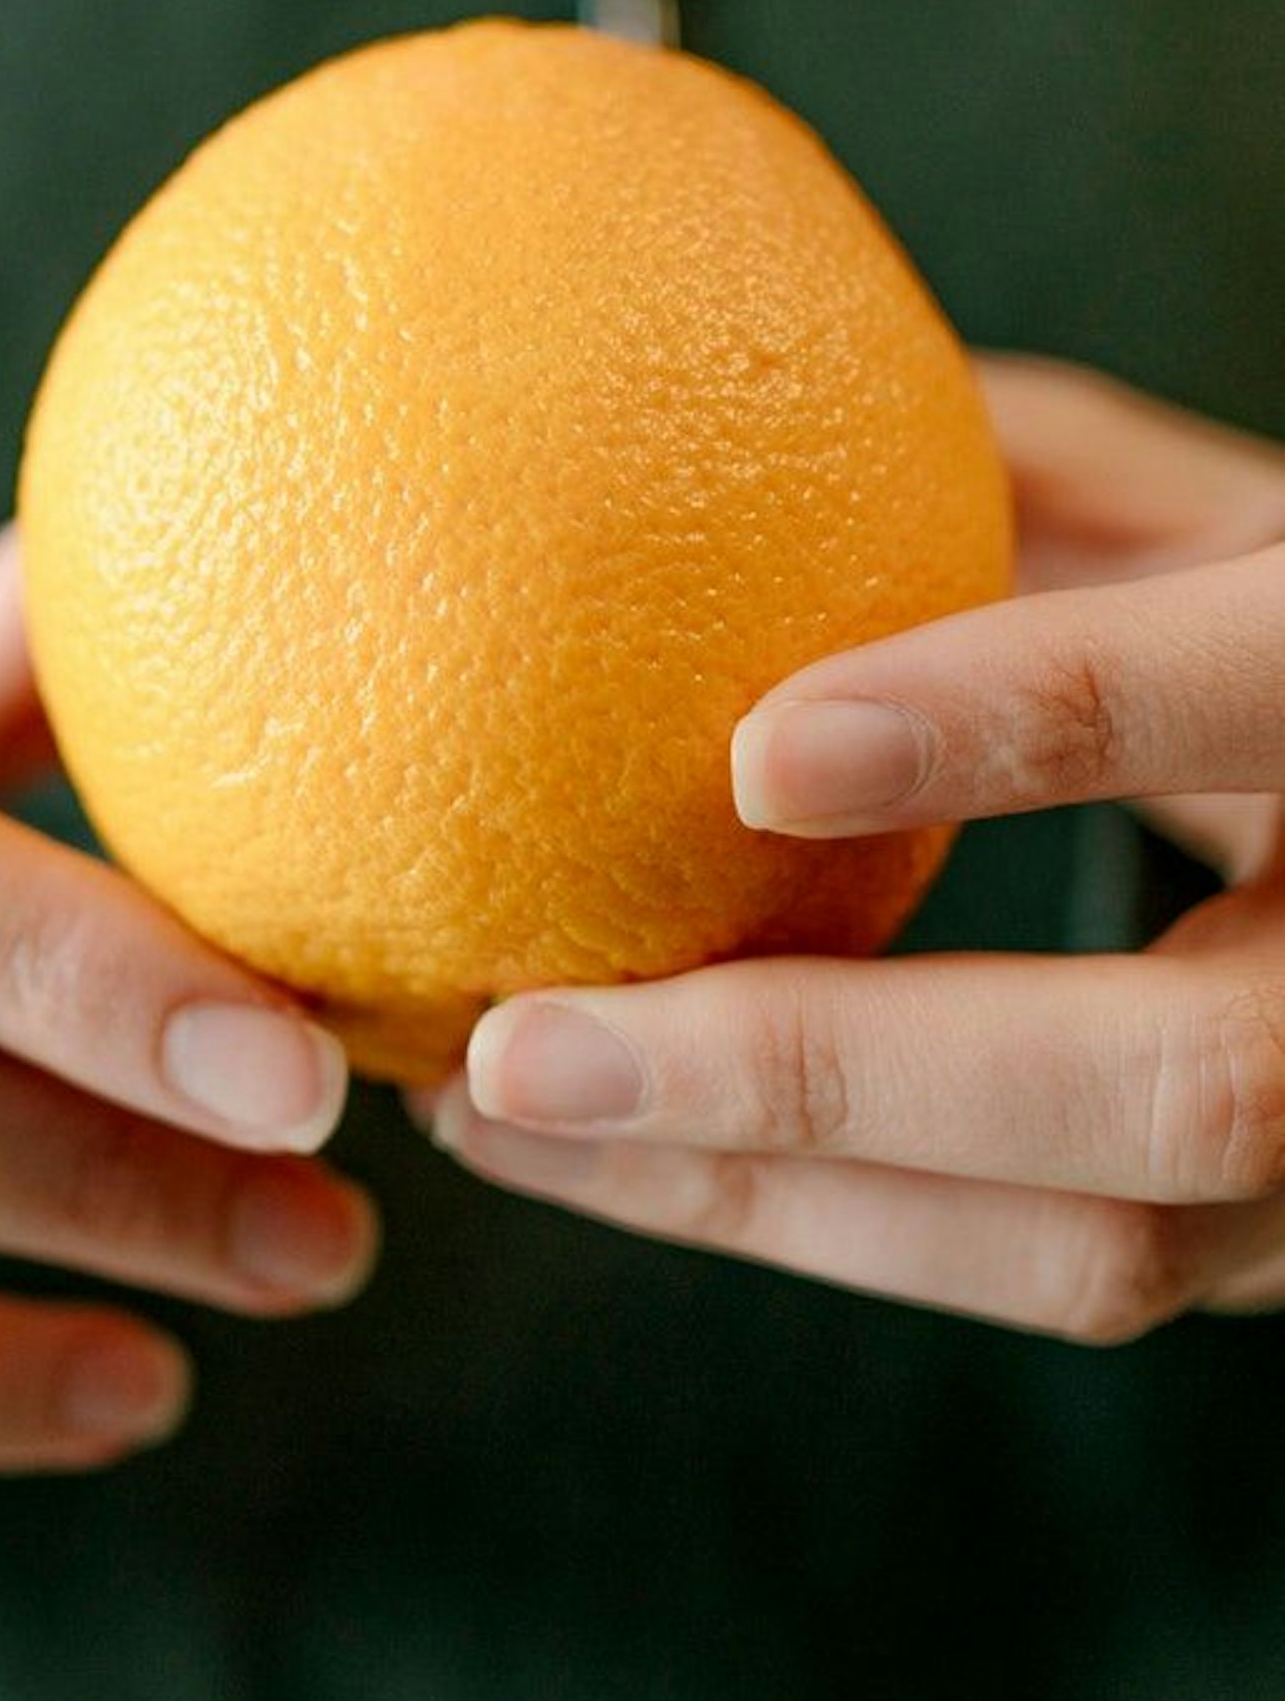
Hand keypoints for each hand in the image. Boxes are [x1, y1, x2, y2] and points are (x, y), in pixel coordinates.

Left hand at [424, 357, 1284, 1342]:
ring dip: (754, 1197)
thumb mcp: (1214, 531)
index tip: (756, 752)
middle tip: (515, 1056)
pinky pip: (1021, 1262)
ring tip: (493, 1121)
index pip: (1252, 693)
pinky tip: (601, 1145)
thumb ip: (1029, 483)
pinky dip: (796, 1214)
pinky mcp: (1269, 1242)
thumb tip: (723, 437)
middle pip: (1175, 1087)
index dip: (1027, 722)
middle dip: (811, 1080)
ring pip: (1086, 1248)